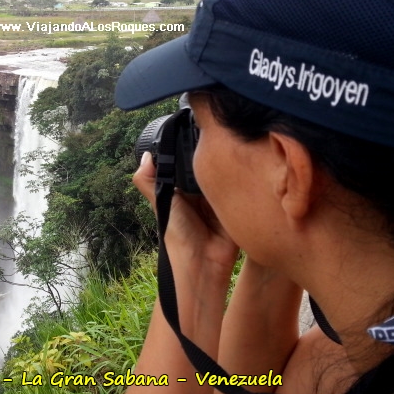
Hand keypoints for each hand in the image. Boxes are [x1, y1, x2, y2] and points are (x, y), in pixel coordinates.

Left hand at [133, 152, 239, 313]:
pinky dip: (244, 179)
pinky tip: (247, 165)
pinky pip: (244, 187)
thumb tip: (146, 155)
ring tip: (234, 148)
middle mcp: (203, 191)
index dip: (192, 148)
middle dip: (213, 154)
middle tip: (219, 137)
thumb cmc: (178, 234)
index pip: (189, 162)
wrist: (204, 261)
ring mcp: (222, 197)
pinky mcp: (238, 205)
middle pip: (210, 165)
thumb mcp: (161, 202)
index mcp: (184, 188)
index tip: (199, 133)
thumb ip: (148, 180)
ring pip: (228, 173)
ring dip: (230, 166)